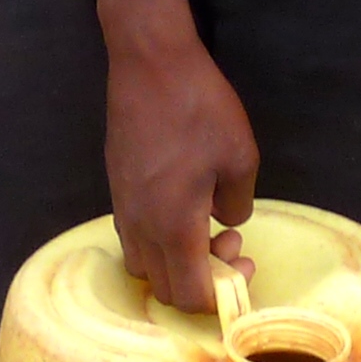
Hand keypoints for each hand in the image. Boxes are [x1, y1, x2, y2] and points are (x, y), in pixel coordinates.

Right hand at [103, 19, 259, 311]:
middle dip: (202, 281)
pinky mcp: (116, 189)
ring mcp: (122, 209)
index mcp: (174, 227)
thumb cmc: (201, 108)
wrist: (150, 65)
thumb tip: (224, 222)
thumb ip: (237, 204)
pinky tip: (183, 208)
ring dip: (176, 263)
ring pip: (145, 266)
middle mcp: (141, 228)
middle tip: (230, 243)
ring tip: (205, 227)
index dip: (222, 297)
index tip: (244, 262)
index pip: (191, 297)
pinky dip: (159, 242)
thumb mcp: (241, 158)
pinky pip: (134, 238)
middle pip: (165, 290)